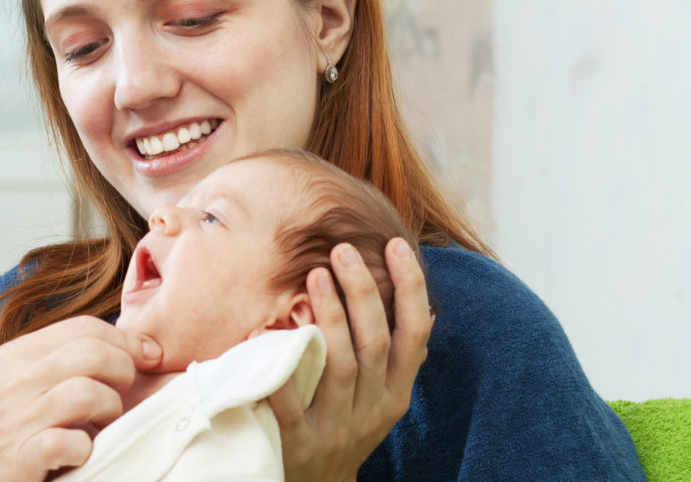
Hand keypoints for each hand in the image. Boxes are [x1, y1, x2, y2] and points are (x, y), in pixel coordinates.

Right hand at [0, 316, 163, 481]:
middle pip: (92, 354)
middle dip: (124, 372)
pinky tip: (80, 454)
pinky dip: (84, 449)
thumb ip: (49, 363)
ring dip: (109, 411)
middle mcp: (14, 382)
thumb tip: (113, 349)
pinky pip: (69, 443)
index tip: (146, 355)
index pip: (83, 327)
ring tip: (102, 426)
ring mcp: (14, 421)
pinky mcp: (17, 459)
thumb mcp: (7, 383)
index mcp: (14, 356)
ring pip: (88, 393)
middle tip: (124, 395)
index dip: (126, 339)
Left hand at [269, 238, 431, 481]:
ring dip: (330, 317)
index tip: (398, 246)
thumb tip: (425, 306)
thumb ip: (397, 360)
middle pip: (376, 343)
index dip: (411, 290)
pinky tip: (266, 335)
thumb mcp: (383, 400)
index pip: (416, 335)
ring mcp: (338, 428)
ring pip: (341, 366)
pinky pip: (290, 402)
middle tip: (343, 250)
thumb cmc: (349, 430)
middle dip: (363, 292)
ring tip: (315, 275)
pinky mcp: (300, 444)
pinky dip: (280, 370)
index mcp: (396, 394)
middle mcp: (373, 409)